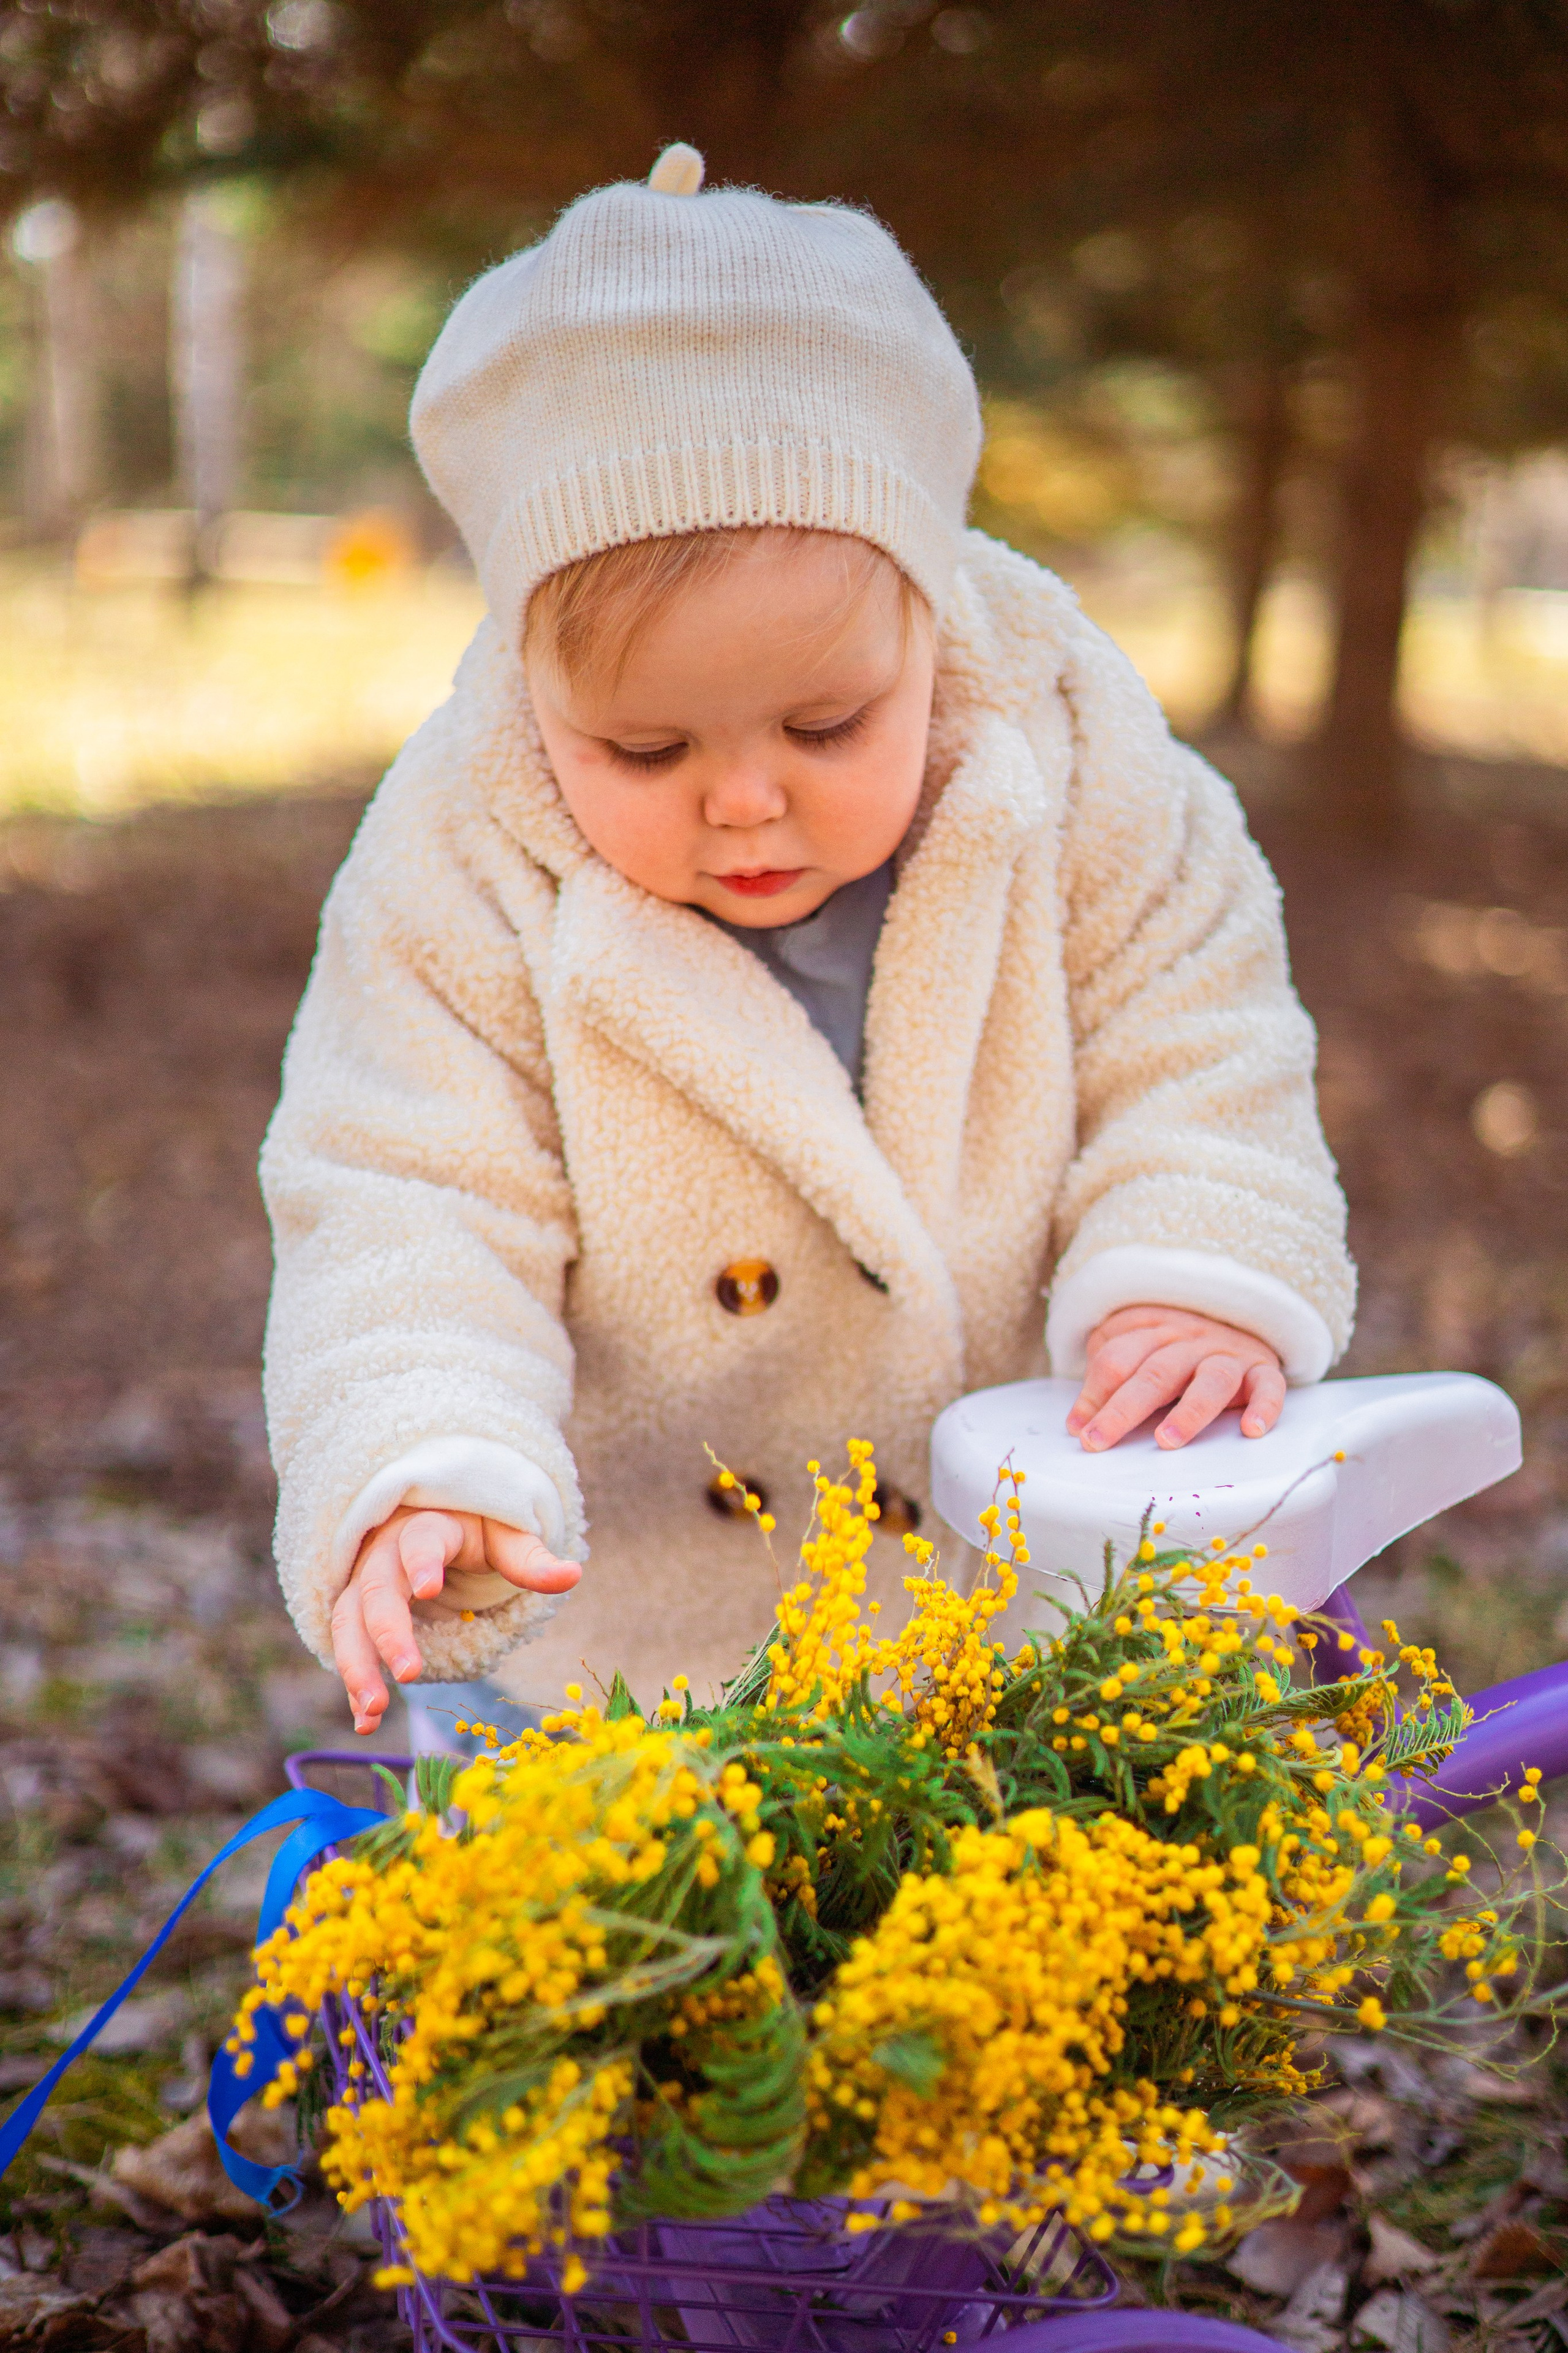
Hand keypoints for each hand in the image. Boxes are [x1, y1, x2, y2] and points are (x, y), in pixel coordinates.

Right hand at [332, 1507, 579, 1735]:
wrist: (437, 1524)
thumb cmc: (476, 1532)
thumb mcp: (505, 1538)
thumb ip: (531, 1559)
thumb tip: (573, 1574)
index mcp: (427, 1526)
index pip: (420, 1541)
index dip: (422, 1562)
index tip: (429, 1589)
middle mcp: (386, 1554)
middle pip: (377, 1589)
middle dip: (389, 1632)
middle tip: (410, 1673)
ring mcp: (365, 1584)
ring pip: (349, 1622)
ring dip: (358, 1666)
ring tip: (374, 1710)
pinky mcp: (359, 1614)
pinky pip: (349, 1648)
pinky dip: (355, 1686)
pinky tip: (365, 1723)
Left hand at [1066, 1306, 1285, 1453]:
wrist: (1238, 1314)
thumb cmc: (1173, 1348)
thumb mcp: (1134, 1352)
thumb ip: (1105, 1382)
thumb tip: (1077, 1425)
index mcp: (1153, 1333)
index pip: (1118, 1359)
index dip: (1094, 1394)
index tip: (1079, 1431)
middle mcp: (1190, 1341)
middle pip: (1156, 1372)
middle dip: (1124, 1409)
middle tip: (1098, 1441)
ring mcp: (1228, 1354)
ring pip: (1211, 1379)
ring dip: (1189, 1411)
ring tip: (1167, 1440)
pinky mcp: (1263, 1369)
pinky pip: (1269, 1386)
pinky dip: (1264, 1406)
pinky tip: (1251, 1430)